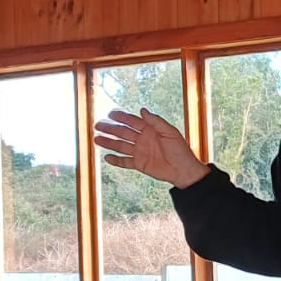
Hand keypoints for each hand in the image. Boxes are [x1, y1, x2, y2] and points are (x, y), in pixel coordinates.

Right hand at [93, 109, 208, 188]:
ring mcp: (140, 152)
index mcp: (150, 130)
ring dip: (109, 142)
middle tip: (98, 125)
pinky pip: (125, 162)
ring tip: (96, 139)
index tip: (110, 113)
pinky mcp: (140, 164)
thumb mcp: (170, 132)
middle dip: (111, 129)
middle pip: (123, 133)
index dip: (122, 117)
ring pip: (121, 146)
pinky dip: (116, 160)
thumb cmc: (180, 149)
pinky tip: (107, 157)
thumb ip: (156, 121)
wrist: (183, 169)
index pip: (133, 121)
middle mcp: (143, 140)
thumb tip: (142, 110)